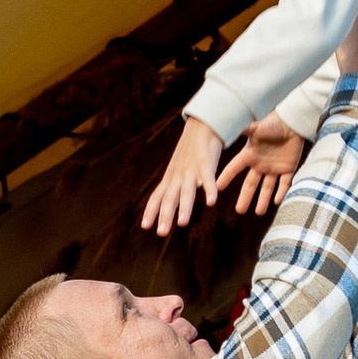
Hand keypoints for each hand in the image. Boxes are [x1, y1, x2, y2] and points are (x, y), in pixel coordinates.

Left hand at [140, 116, 226, 236]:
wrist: (201, 125)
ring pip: (187, 191)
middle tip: (161, 233)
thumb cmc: (191, 151)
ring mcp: (191, 170)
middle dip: (165, 216)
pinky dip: (210, 190)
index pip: (157, 196)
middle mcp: (178, 176)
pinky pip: (208, 179)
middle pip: (169, 198)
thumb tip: (171, 202)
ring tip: (182, 223)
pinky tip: (211, 202)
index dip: (151, 211)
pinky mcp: (206, 164)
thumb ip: (175, 186)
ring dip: (184, 207)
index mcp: (171, 178)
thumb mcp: (179, 169)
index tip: (145, 226)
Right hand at [212, 119, 308, 216]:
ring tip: (259, 212)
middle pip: (251, 184)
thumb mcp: (256, 128)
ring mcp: (274, 167)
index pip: (235, 168)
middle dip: (245, 197)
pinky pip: (284, 183)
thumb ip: (244, 130)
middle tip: (239, 211)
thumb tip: (229, 126)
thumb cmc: (273, 123)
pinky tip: (277, 202)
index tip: (216, 188)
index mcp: (250, 155)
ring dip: (263, 200)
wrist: (292, 122)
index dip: (226, 178)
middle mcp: (260, 164)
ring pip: (267, 187)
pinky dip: (281, 192)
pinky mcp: (288, 168)